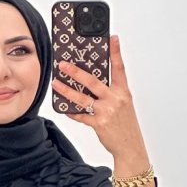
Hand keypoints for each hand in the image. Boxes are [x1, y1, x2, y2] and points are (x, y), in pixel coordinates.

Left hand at [52, 34, 148, 168]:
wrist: (130, 148)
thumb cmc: (126, 125)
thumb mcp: (124, 105)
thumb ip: (111, 92)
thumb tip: (92, 83)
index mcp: (123, 92)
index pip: (119, 68)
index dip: (116, 52)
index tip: (112, 38)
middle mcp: (115, 100)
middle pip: (93, 81)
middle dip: (76, 72)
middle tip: (64, 64)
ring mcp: (106, 112)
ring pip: (82, 98)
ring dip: (66, 90)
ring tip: (56, 84)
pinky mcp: (99, 124)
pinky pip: (81, 115)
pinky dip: (72, 112)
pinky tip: (64, 108)